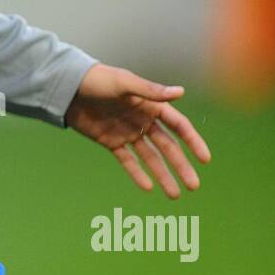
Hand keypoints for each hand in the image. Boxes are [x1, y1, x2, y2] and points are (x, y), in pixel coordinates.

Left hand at [64, 62, 210, 197]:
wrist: (68, 87)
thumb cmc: (98, 79)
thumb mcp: (124, 83)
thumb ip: (150, 91)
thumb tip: (181, 92)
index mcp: (151, 106)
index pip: (178, 127)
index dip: (193, 142)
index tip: (205, 159)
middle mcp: (143, 121)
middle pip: (168, 147)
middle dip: (181, 166)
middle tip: (194, 186)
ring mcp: (128, 133)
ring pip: (150, 158)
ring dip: (162, 175)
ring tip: (174, 195)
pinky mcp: (111, 142)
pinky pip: (127, 161)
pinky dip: (137, 174)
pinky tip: (148, 188)